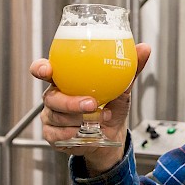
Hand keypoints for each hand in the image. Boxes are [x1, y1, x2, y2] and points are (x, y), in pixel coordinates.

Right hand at [30, 43, 151, 174]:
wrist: (113, 136)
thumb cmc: (112, 107)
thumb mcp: (122, 87)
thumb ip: (130, 68)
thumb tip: (144, 48)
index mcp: (65, 80)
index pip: (43, 69)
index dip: (40, 68)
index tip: (48, 70)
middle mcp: (54, 97)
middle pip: (50, 97)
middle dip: (70, 102)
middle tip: (91, 103)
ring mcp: (51, 116)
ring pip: (57, 116)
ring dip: (80, 119)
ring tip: (100, 118)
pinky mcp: (52, 135)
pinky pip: (57, 135)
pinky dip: (73, 133)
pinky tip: (86, 131)